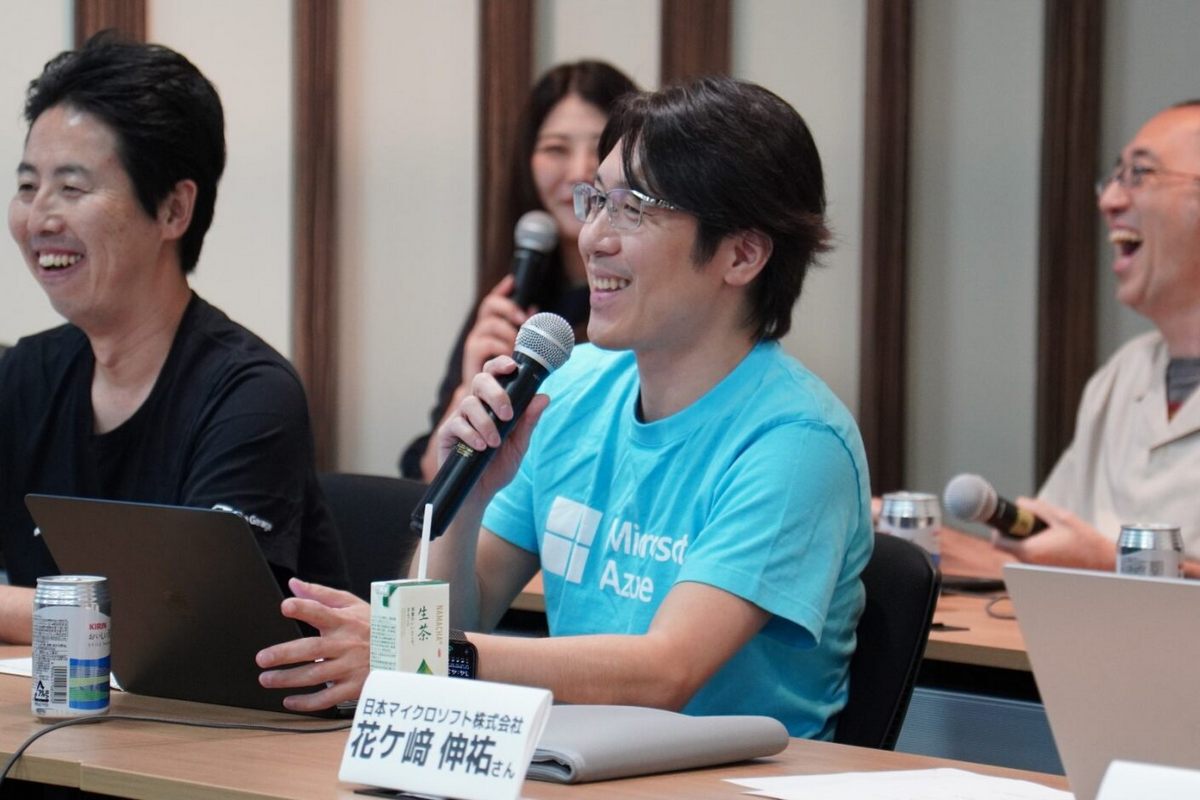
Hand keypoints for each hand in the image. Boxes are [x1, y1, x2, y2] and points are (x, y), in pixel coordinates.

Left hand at [256, 578, 369, 711]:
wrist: (404, 652)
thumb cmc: (375, 626)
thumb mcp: (352, 604)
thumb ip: (321, 594)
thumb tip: (294, 585)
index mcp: (344, 621)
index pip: (322, 612)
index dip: (304, 608)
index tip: (286, 606)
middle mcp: (345, 644)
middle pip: (312, 649)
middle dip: (284, 654)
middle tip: (262, 658)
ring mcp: (349, 667)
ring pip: (315, 675)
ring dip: (288, 679)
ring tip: (267, 679)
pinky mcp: (353, 687)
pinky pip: (326, 698)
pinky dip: (306, 702)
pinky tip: (289, 700)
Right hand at [434, 356, 548, 497]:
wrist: (480, 493)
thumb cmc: (498, 466)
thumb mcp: (519, 445)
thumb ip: (528, 421)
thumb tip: (544, 397)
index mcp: (492, 403)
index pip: (494, 374)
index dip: (501, 364)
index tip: (513, 366)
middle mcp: (476, 406)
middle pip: (480, 380)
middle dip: (496, 393)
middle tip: (507, 415)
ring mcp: (460, 418)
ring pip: (469, 403)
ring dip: (485, 422)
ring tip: (495, 443)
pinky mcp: (447, 433)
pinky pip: (457, 424)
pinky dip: (471, 434)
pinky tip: (481, 447)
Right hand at [461, 276, 528, 383]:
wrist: (487, 410)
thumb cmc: (503, 380)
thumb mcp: (517, 357)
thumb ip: (524, 335)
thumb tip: (534, 310)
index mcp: (492, 330)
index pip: (493, 302)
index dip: (502, 290)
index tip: (513, 282)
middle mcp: (481, 332)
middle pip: (489, 305)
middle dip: (508, 307)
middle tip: (523, 318)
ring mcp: (475, 342)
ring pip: (491, 324)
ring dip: (509, 333)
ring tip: (519, 349)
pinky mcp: (472, 356)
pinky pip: (487, 343)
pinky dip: (501, 349)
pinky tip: (510, 361)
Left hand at [991, 496, 1115, 570]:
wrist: (1106, 564)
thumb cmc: (1086, 542)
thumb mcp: (1062, 517)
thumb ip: (1037, 508)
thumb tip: (1020, 502)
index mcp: (1029, 551)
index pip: (998, 541)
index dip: (999, 528)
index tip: (1009, 519)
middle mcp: (1029, 564)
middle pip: (1009, 545)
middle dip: (1016, 532)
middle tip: (1033, 522)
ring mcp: (1036, 570)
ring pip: (1021, 551)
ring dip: (1028, 539)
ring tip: (1048, 533)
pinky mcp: (1044, 573)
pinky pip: (1032, 558)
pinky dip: (1037, 548)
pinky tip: (1054, 542)